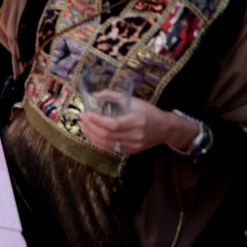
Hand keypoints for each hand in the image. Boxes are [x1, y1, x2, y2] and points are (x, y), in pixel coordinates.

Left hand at [79, 96, 197, 153]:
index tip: (86, 113)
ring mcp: (133, 146)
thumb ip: (113, 96)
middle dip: (90, 127)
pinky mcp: (131, 151)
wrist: (165, 128)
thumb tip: (94, 94)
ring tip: (82, 126)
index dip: (97, 120)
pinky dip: (98, 143)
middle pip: (107, 135)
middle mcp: (135, 135)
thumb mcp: (133, 100)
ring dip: (91, 136)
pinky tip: (91, 135)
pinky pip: (111, 149)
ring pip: (107, 144)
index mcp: (137, 121)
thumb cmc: (148, 111)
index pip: (113, 124)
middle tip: (81, 118)